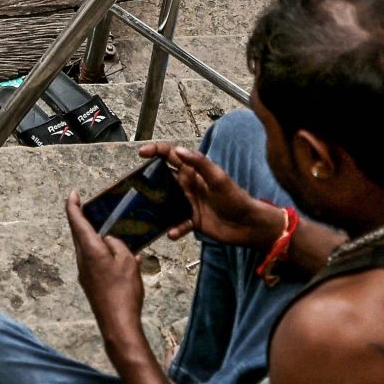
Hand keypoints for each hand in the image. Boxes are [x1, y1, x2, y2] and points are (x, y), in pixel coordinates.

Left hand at [66, 192, 147, 342]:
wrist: (117, 323)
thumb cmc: (123, 291)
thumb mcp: (127, 261)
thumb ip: (117, 245)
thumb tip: (109, 241)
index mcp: (90, 249)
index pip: (76, 221)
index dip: (73, 205)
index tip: (73, 193)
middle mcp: (82, 259)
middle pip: (79, 233)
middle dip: (84, 219)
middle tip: (92, 208)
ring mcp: (84, 272)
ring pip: (87, 248)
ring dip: (95, 237)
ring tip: (112, 232)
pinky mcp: (90, 283)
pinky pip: (94, 261)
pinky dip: (103, 254)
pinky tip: (122, 258)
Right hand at [153, 142, 285, 248]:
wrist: (249, 225)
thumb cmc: (236, 198)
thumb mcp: (219, 178)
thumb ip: (200, 163)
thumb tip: (177, 150)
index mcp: (194, 172)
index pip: (171, 155)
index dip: (156, 150)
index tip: (141, 153)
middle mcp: (188, 186)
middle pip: (163, 178)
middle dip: (148, 178)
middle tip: (135, 183)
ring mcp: (189, 203)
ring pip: (165, 202)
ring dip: (156, 206)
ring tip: (144, 210)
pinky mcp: (192, 220)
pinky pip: (177, 223)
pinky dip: (173, 229)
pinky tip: (172, 233)